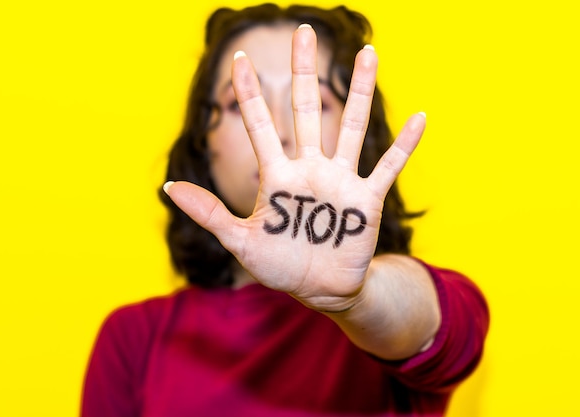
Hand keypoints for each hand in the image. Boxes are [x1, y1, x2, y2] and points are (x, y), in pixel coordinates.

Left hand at [164, 25, 424, 311]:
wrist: (319, 290)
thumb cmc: (279, 265)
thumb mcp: (240, 241)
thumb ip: (209, 213)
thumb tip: (167, 187)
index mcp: (277, 176)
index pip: (261, 125)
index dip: (250, 93)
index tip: (240, 59)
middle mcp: (309, 169)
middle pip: (306, 111)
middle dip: (304, 72)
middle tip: (302, 32)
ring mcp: (340, 181)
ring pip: (351, 127)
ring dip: (360, 91)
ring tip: (368, 53)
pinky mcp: (366, 200)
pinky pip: (388, 167)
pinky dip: (405, 145)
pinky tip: (420, 117)